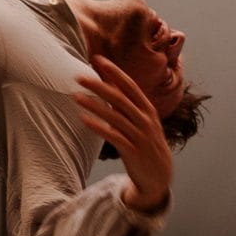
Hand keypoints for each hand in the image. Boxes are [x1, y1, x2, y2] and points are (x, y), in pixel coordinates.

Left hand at [73, 57, 172, 213]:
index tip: (97, 59)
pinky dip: (99, 127)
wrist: (159, 177)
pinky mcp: (132, 151)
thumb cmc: (146, 145)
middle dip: (99, 85)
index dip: (114, 71)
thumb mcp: (142, 122)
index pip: (129, 85)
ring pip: (114, 116)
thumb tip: (108, 84)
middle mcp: (145, 120)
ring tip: (75, 96)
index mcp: (148, 110)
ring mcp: (140, 136)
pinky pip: (113, 136)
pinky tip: (84, 120)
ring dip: (94, 105)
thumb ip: (126, 105)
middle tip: (79, 76)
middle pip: (120, 98)